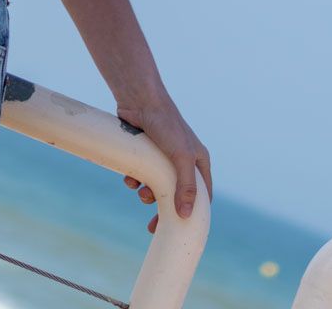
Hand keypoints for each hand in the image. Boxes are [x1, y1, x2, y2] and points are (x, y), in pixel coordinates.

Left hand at [116, 96, 211, 234]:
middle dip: (164, 210)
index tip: (182, 230)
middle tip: (152, 227)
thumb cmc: (166, 125)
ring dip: (146, 194)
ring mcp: (162, 159)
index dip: (194, 213)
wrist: (140, 101)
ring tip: (140, 192)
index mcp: (199, 161)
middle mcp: (183, 161)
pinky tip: (129, 177)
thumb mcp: (181, 158)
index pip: (203, 195)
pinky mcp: (144, 155)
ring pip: (156, 187)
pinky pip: (140, 176)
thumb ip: (185, 187)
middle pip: (176, 195)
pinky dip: (134, 181)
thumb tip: (187, 215)